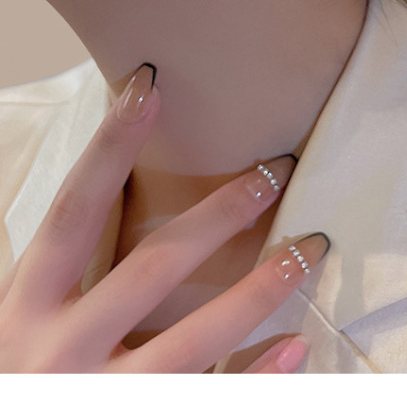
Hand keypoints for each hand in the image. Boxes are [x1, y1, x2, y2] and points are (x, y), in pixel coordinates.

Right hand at [0, 64, 326, 372]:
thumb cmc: (17, 382)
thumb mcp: (17, 323)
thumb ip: (56, 275)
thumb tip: (101, 186)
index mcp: (25, 310)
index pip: (74, 212)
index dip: (109, 147)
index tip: (149, 88)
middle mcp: (58, 352)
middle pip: (153, 266)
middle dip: (220, 213)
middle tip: (276, 170)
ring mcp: (98, 399)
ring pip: (194, 337)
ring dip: (258, 289)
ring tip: (309, 248)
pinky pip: (207, 402)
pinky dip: (255, 378)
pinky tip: (296, 345)